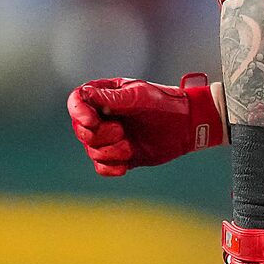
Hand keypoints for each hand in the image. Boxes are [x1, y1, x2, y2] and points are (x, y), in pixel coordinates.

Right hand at [67, 73, 224, 176]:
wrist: (187, 125)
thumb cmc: (165, 104)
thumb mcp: (139, 96)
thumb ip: (112, 98)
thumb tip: (85, 95)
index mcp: (103, 96)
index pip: (77, 102)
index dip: (79, 113)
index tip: (92, 121)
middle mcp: (101, 117)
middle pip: (81, 130)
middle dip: (99, 135)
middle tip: (121, 131)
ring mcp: (108, 138)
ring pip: (92, 151)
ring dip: (111, 151)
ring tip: (130, 145)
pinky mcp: (118, 156)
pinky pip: (102, 168)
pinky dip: (112, 168)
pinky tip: (125, 165)